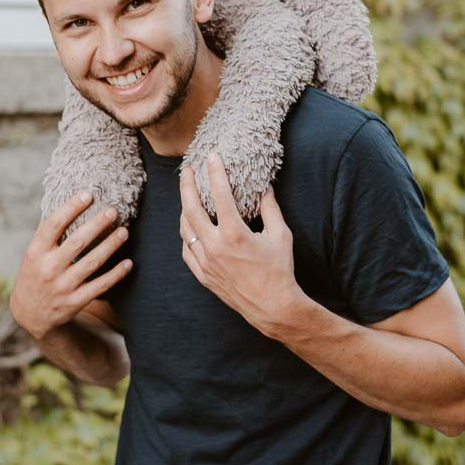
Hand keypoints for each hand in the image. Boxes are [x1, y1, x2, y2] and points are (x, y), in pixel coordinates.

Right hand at [10, 192, 131, 340]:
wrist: (29, 313)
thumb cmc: (35, 274)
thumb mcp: (33, 255)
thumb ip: (48, 236)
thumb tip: (72, 205)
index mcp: (35, 252)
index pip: (53, 224)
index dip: (71, 207)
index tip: (88, 195)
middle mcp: (48, 268)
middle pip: (77, 241)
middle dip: (97, 224)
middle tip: (113, 211)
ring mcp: (62, 286)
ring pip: (92, 262)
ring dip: (111, 245)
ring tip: (124, 232)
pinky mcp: (75, 302)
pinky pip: (100, 285)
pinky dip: (116, 274)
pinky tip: (128, 263)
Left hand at [178, 154, 306, 338]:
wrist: (272, 307)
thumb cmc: (279, 270)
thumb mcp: (280, 235)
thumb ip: (270, 208)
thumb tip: (264, 186)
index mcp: (234, 234)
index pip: (219, 195)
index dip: (215, 173)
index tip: (211, 157)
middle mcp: (214, 247)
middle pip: (191, 208)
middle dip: (187, 186)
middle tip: (188, 171)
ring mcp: (205, 262)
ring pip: (185, 229)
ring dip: (184, 209)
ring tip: (188, 196)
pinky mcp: (202, 275)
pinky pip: (186, 249)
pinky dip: (187, 235)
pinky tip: (190, 227)